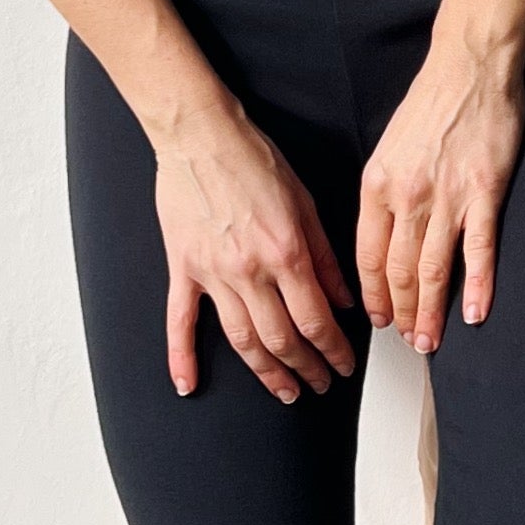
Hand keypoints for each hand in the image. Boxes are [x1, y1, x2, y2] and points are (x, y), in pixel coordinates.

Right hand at [155, 100, 358, 403]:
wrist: (200, 135)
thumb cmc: (253, 159)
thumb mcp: (305, 203)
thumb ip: (327, 256)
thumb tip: (344, 299)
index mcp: (286, 252)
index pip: (316, 319)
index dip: (334, 350)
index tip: (344, 364)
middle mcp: (250, 270)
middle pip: (282, 339)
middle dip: (307, 368)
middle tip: (321, 384)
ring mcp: (212, 273)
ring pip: (241, 340)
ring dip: (266, 373)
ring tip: (285, 390)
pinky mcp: (183, 268)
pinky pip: (180, 321)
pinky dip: (182, 356)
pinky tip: (189, 384)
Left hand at [357, 31, 524, 352]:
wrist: (469, 66)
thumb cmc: (432, 102)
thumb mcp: (388, 147)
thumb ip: (383, 193)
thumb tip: (382, 235)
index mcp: (377, 185)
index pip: (367, 256)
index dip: (373, 295)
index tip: (379, 320)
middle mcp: (407, 196)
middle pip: (398, 271)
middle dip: (402, 314)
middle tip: (408, 342)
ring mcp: (447, 196)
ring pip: (434, 269)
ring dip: (431, 312)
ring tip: (431, 341)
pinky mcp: (484, 191)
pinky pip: (478, 249)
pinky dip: (476, 286)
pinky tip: (474, 312)